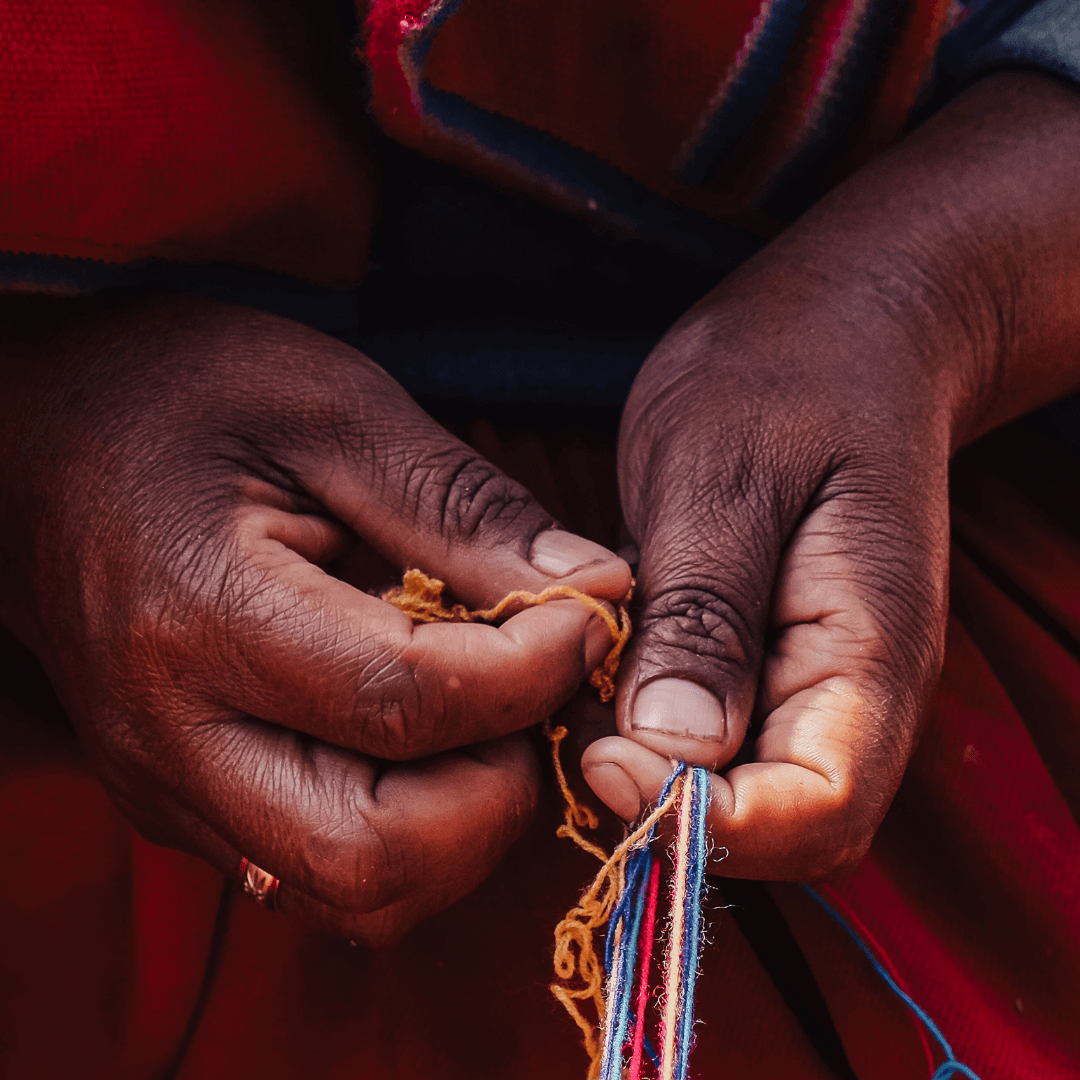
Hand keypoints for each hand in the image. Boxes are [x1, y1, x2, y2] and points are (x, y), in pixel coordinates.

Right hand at [0, 292, 629, 941]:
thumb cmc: (177, 395)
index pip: (403, 704)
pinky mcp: (184, 802)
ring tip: (492, 712)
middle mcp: (170, 736)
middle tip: (538, 688)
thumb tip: (593, 590)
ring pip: (355, 893)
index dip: (531, 673)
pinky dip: (413, 830)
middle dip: (499, 789)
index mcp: (197, 615)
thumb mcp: (333, 410)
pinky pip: (322, 872)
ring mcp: (169, 786)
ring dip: (463, 825)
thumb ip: (462, 510)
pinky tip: (430, 735)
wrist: (34, 436)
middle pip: (373, 855)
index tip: (587, 616)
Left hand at [583, 72, 1079, 879]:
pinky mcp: (776, 668)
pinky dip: (658, 743)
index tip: (599, 760)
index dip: (705, 818)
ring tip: (580, 706)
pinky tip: (598, 685)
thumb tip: (672, 751)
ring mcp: (821, 686)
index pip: (817, 810)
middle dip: (677, 817)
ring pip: (751, 803)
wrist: (845, 333)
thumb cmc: (787, 378)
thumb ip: (705, 614)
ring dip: (661, 784)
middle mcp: (858, 692)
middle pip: (788, 833)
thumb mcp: (724, 476)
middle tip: (574, 742)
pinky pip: (724, 748)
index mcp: (871, 648)